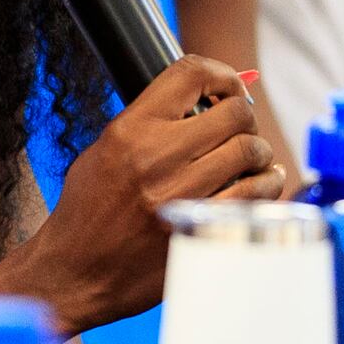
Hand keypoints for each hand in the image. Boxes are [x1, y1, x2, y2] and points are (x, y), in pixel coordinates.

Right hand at [15, 55, 278, 334]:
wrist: (76, 270)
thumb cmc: (88, 211)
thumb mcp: (104, 151)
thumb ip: (147, 125)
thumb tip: (201, 102)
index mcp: (130, 130)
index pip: (190, 74)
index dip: (221, 73)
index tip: (228, 86)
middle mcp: (157, 156)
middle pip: (234, 112)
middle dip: (244, 116)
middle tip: (239, 128)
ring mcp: (181, 194)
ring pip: (251, 150)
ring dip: (258, 151)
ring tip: (250, 159)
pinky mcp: (200, 226)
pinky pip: (256, 193)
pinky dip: (267, 182)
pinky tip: (260, 182)